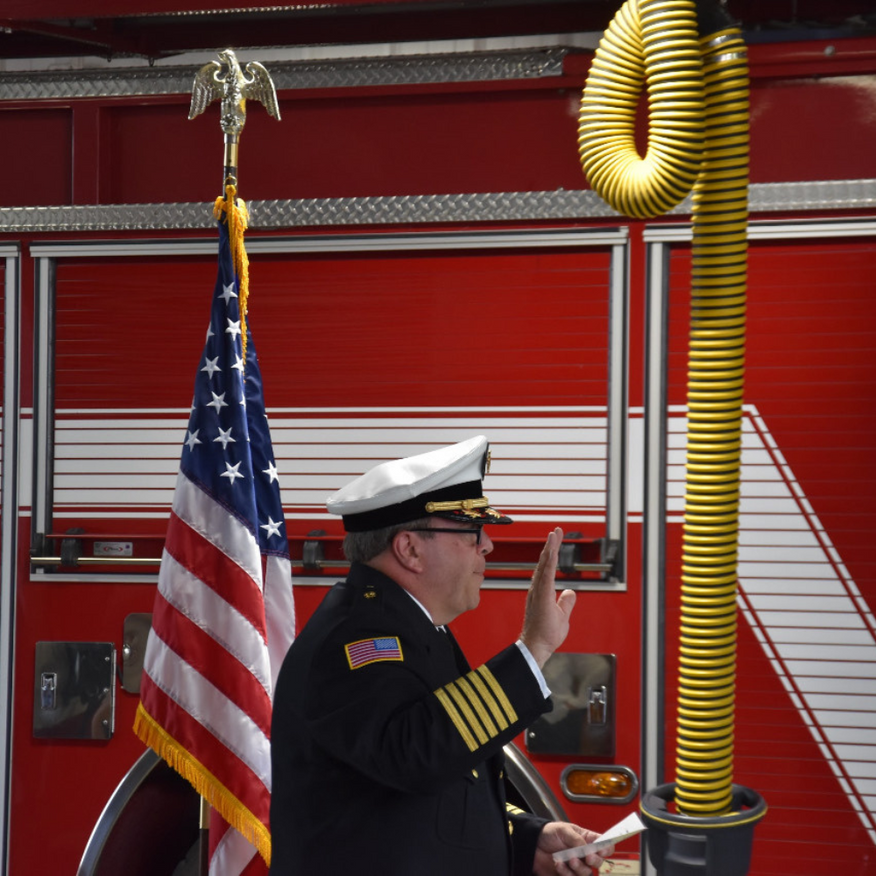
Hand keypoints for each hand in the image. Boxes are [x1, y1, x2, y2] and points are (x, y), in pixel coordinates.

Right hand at [520, 527, 575, 667]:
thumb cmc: (546, 634)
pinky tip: (553, 552)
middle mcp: (538, 589)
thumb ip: (566, 603)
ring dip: (550, 549)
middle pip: (546, 562)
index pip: (548, 568)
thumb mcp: (562, 616)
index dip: (553, 552)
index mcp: (543, 592)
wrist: (536, 647)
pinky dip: (550, 563)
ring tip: (554, 535)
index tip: (556, 539)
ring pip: (545, 566)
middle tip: (556, 530)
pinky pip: (546, 576)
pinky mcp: (541, 597)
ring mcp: (538, 592)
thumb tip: (570, 593)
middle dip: (552, 545)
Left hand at [533, 821, 613, 874]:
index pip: (604, 845)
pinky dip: (566, 872)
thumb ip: (576, 839)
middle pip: (598, 862)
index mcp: (586, 839)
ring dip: (579, 867)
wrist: (532, 844)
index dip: (606, 848)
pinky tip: (558, 864)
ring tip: (568, 859)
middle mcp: (584, 854)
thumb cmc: (549, 833)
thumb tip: (588, 848)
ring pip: (586, 872)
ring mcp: (576, 866)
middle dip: (594, 860)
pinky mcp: (567, 875)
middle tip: (587, 857)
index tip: (601, 850)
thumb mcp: (563, 830)